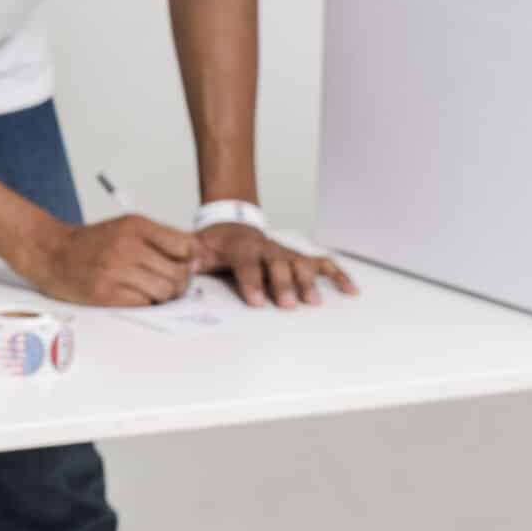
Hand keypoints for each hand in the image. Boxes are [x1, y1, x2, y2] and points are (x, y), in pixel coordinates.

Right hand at [24, 213, 199, 306]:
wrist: (51, 252)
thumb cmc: (91, 243)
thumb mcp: (126, 227)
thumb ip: (159, 239)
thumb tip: (194, 259)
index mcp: (136, 226)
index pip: (185, 246)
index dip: (189, 260)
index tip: (183, 265)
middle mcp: (127, 246)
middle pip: (179, 273)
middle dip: (180, 284)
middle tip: (171, 285)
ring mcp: (116, 271)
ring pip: (165, 292)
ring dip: (163, 297)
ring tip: (152, 292)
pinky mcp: (106, 294)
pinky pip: (144, 304)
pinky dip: (145, 304)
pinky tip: (135, 297)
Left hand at [195, 222, 358, 308]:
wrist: (231, 226)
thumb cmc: (216, 246)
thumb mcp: (199, 249)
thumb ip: (193, 260)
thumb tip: (181, 271)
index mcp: (241, 249)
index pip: (247, 264)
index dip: (252, 282)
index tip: (257, 302)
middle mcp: (268, 250)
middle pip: (278, 265)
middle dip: (283, 284)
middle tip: (288, 304)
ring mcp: (285, 253)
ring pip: (301, 264)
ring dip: (308, 282)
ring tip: (314, 301)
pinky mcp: (299, 258)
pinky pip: (322, 264)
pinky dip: (338, 275)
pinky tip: (350, 290)